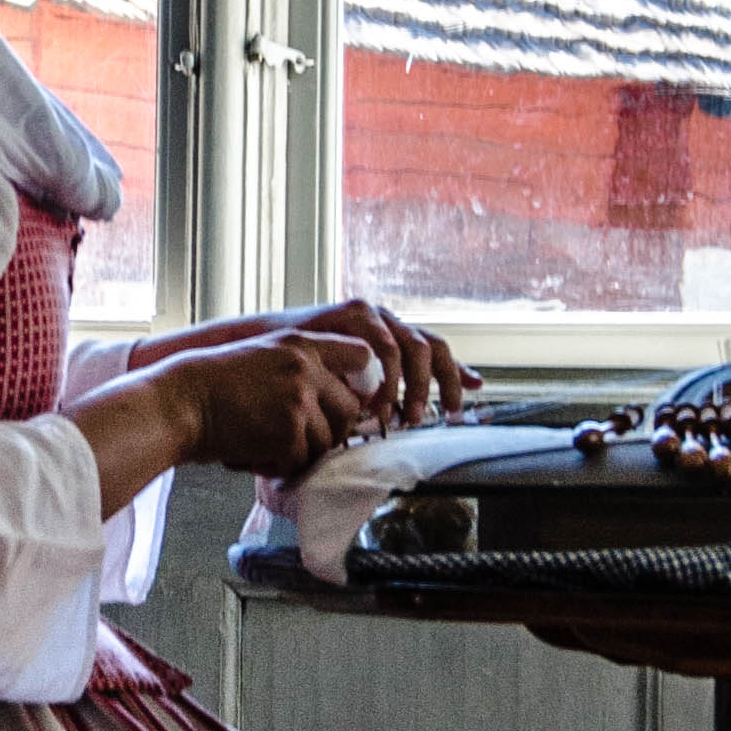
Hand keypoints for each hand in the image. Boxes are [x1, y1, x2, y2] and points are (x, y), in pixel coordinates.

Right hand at [174, 329, 389, 482]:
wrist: (179, 402)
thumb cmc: (215, 385)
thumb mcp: (264, 354)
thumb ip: (303, 367)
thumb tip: (341, 398)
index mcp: (302, 344)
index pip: (362, 356)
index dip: (359, 384)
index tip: (341, 402)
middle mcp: (305, 368)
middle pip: (350, 409)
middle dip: (330, 430)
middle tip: (299, 438)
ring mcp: (298, 400)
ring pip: (328, 440)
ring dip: (302, 452)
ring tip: (268, 445)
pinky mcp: (287, 432)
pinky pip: (302, 460)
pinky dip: (281, 466)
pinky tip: (256, 455)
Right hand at [283, 297, 475, 431]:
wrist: (257, 348)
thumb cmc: (298, 373)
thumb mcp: (344, 385)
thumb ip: (374, 394)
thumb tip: (404, 418)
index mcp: (390, 335)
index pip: (434, 351)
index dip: (456, 372)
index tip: (473, 392)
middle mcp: (385, 320)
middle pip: (429, 348)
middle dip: (438, 385)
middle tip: (428, 418)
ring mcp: (370, 313)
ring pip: (409, 347)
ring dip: (411, 385)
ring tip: (404, 416)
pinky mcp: (352, 312)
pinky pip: (382, 344)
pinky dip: (385, 375)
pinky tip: (376, 400)